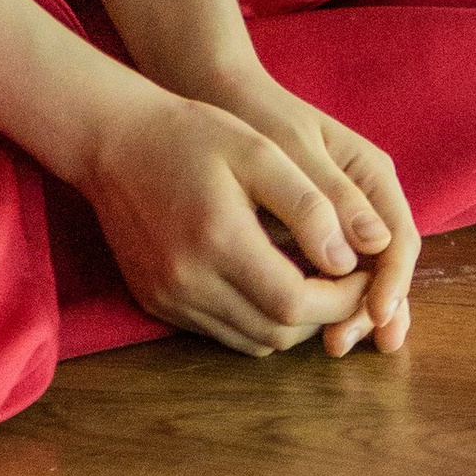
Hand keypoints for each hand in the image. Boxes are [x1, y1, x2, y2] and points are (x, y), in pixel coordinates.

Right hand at [73, 77, 383, 359]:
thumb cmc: (190, 135)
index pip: (297, 303)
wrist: (111, 139)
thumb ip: (307, 204)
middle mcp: (189, 282)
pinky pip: (221, 332)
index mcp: (218, 240)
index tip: (364, 275)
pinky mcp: (156, 303)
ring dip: (290, 321)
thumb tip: (349, 259)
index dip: (341, 298)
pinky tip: (265, 283)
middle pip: (278, 331)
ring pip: (252, 340)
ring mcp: (169, 298)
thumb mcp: (256, 150)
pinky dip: (254, 320)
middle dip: (323, 313)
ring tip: (311, 282)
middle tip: (346, 281)